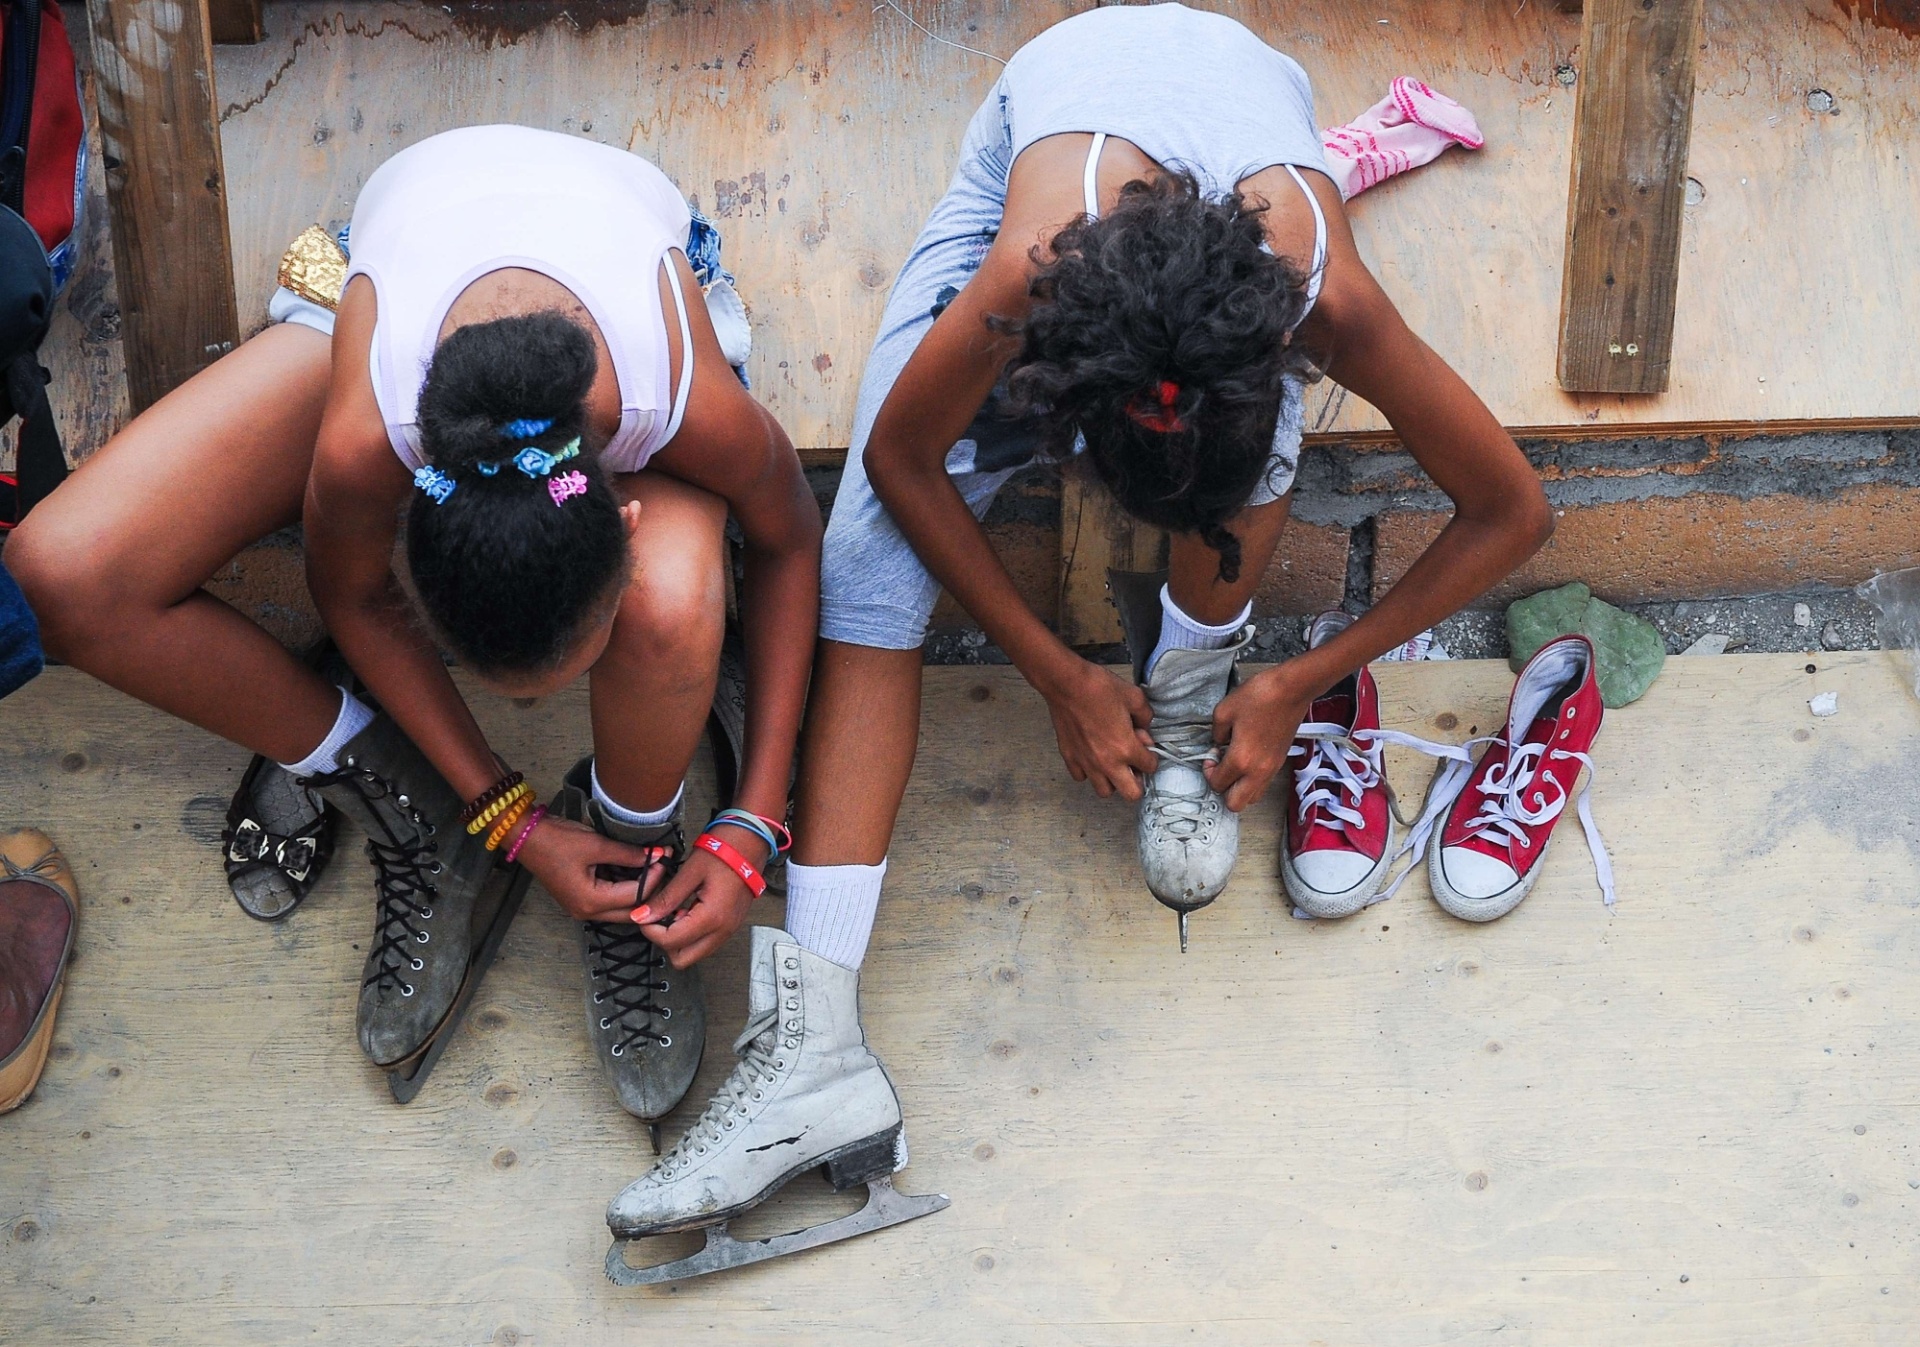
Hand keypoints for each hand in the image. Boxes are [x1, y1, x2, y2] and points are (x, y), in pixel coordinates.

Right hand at [515, 816, 672, 921]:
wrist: (526, 836)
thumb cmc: (557, 840)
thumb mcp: (597, 844)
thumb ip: (629, 854)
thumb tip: (656, 855)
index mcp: (590, 902)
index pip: (634, 897)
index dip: (653, 878)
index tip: (664, 857)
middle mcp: (587, 912)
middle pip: (630, 912)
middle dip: (649, 892)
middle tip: (662, 867)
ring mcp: (582, 908)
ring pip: (621, 909)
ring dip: (637, 892)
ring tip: (651, 868)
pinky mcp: (580, 900)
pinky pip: (609, 901)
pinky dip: (623, 889)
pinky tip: (633, 871)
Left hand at [635, 832, 771, 968]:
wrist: (751, 842)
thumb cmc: (723, 851)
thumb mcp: (689, 872)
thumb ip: (666, 898)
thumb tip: (641, 916)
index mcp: (712, 917)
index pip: (671, 941)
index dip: (651, 930)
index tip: (644, 914)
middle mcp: (723, 930)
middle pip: (683, 959)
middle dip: (665, 941)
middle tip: (658, 917)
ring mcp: (729, 930)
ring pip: (694, 954)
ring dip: (679, 939)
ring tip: (675, 911)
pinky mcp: (730, 926)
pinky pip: (705, 943)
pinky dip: (691, 935)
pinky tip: (687, 911)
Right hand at [1039, 656, 1156, 800]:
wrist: (1067, 683)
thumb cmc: (1099, 688)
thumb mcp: (1134, 696)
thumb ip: (1145, 716)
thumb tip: (1144, 727)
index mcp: (1126, 748)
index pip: (1150, 767)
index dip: (1151, 756)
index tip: (1145, 747)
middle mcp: (1107, 762)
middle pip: (1131, 794)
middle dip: (1137, 781)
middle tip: (1133, 764)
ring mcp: (1086, 762)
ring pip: (1105, 791)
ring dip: (1112, 780)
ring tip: (1112, 763)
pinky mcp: (1069, 757)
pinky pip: (1081, 777)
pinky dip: (1088, 772)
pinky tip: (1091, 757)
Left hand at [1206, 663, 1313, 811]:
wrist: (1291, 689)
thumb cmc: (1261, 696)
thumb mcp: (1223, 711)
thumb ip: (1216, 733)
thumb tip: (1219, 743)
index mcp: (1241, 760)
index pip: (1217, 784)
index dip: (1208, 771)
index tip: (1210, 757)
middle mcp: (1258, 771)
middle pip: (1236, 804)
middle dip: (1223, 790)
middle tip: (1219, 769)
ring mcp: (1272, 768)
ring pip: (1252, 797)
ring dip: (1239, 788)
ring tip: (1234, 766)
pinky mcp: (1280, 762)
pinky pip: (1263, 783)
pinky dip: (1252, 779)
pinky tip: (1247, 759)